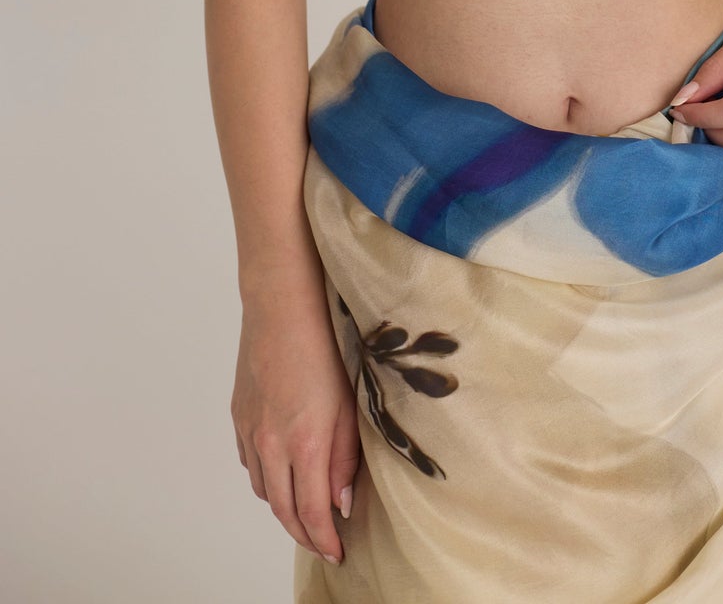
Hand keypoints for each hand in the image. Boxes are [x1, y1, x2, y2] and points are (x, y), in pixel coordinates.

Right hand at [232, 293, 361, 567]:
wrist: (282, 306)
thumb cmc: (323, 346)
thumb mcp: (348, 405)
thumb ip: (345, 458)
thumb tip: (342, 502)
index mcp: (302, 443)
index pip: (310, 512)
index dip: (324, 538)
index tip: (337, 551)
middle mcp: (270, 444)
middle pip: (282, 510)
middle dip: (304, 533)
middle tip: (323, 542)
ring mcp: (250, 431)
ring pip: (264, 489)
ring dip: (285, 508)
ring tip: (307, 511)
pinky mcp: (239, 417)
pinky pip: (251, 464)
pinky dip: (267, 479)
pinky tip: (283, 473)